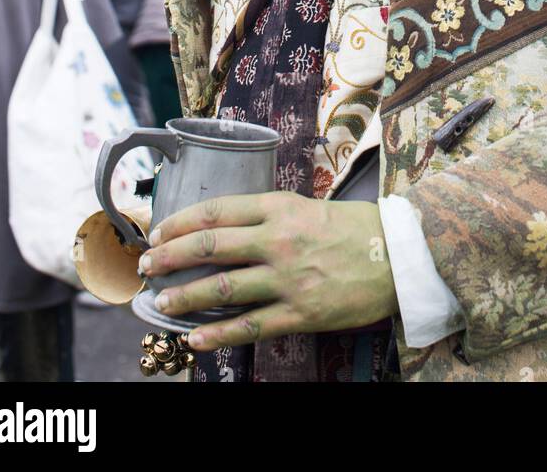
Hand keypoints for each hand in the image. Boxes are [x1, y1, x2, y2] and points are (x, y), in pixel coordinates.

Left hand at [138, 193, 398, 351]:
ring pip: (222, 288)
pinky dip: (218, 334)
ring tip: (162, 303)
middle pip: (210, 247)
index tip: (158, 232)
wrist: (398, 254)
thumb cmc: (354, 228)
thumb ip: (269, 217)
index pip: (217, 211)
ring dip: (184, 297)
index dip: (181, 222)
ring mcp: (288, 278)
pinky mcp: (301, 312)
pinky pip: (249, 326)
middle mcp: (278, 240)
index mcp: (279, 207)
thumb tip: (227, 229)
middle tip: (147, 265)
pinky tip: (195, 338)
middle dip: (170, 257)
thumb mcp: (307, 207)